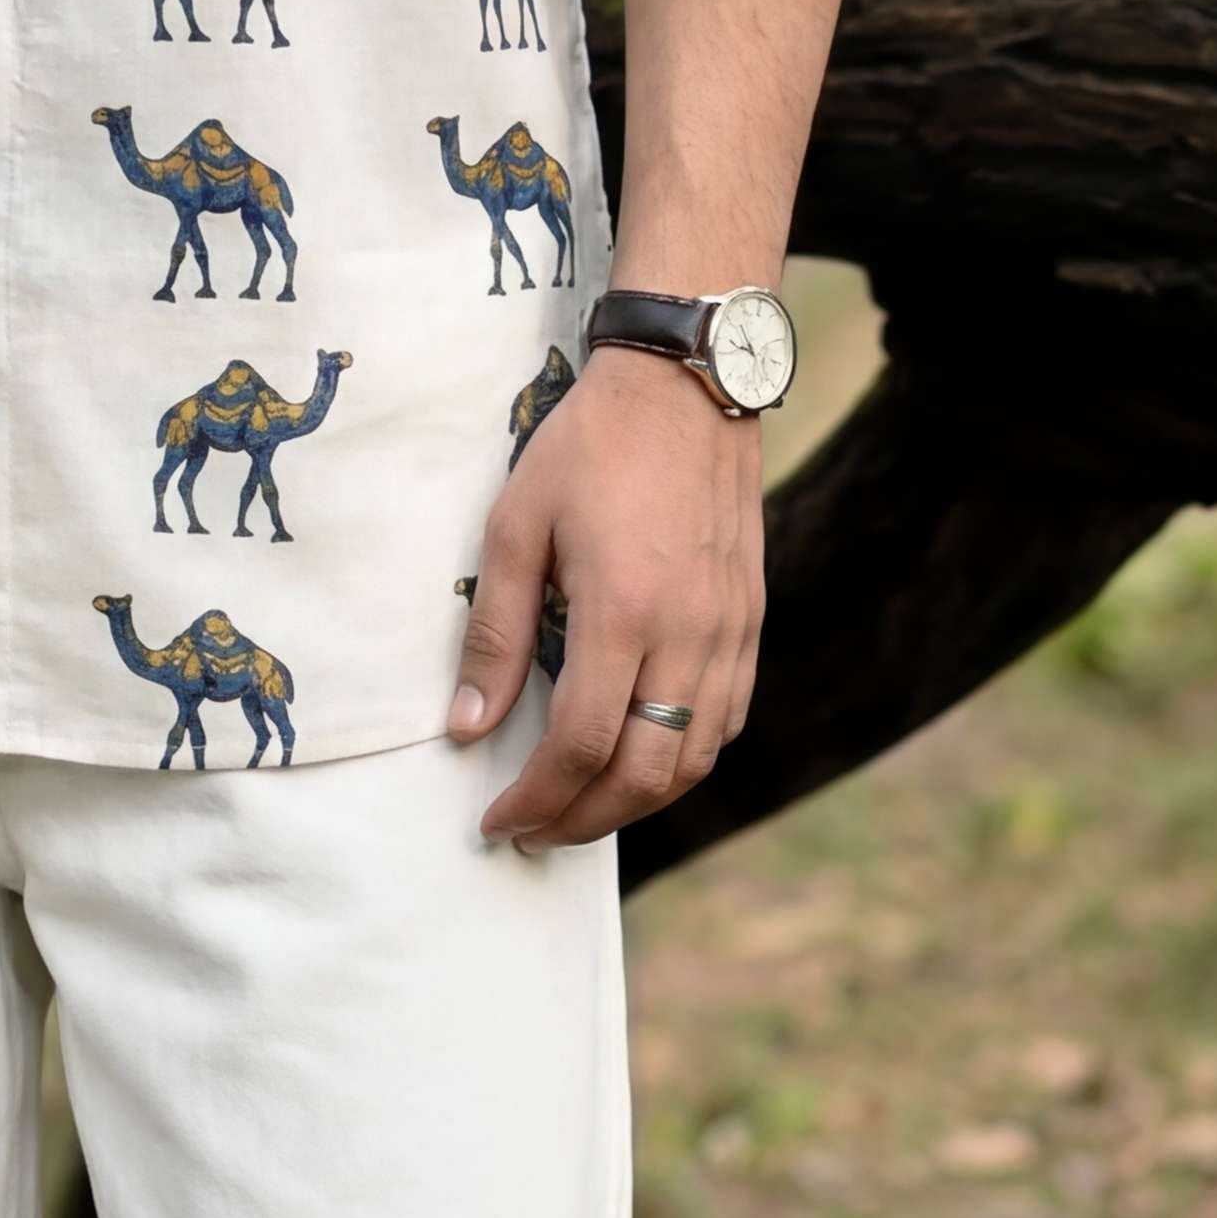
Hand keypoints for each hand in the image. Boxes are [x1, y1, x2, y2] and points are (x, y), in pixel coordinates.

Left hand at [450, 343, 759, 849]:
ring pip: (695, 761)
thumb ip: (495, 633)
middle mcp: (688, 637)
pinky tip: (644, 758)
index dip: (535, 799)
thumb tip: (467, 729)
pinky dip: (685, 762)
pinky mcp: (749, 622)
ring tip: (581, 808)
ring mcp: (729, 633)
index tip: (497, 821)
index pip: (580, 747)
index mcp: (623, 613)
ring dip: (636, 802)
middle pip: (643, 775)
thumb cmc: (589, 447)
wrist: (684, 386)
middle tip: (533, 831)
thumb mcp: (516, 525)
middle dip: (582, 820)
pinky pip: (727, 722)